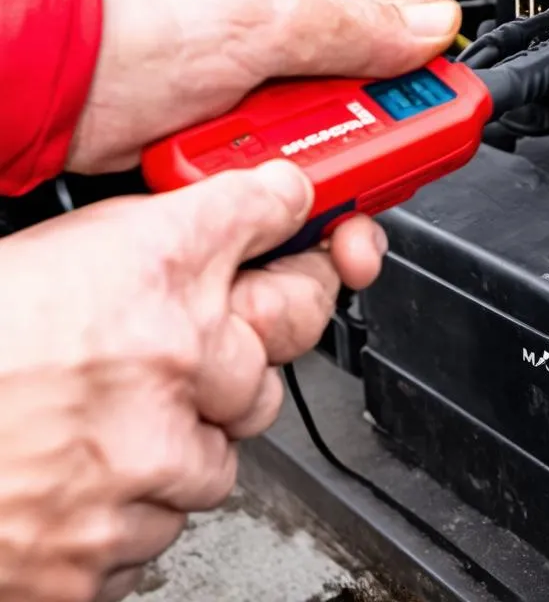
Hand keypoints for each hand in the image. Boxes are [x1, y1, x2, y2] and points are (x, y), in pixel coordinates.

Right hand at [0, 159, 362, 601]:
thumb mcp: (42, 255)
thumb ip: (132, 247)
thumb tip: (195, 237)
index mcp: (143, 260)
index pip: (267, 204)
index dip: (293, 208)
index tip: (302, 212)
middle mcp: (167, 349)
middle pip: (286, 330)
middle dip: (248, 346)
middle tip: (190, 356)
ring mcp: (146, 454)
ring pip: (227, 450)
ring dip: (182, 443)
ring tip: (98, 433)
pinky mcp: (107, 549)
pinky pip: (166, 529)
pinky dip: (131, 514)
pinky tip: (69, 489)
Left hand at [66, 0, 457, 288]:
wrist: (63, 86)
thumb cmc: (147, 28)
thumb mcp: (267, 20)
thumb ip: (356, 28)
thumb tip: (434, 25)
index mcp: (318, 11)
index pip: (402, 37)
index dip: (433, 76)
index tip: (453, 112)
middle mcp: (302, 61)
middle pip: (379, 113)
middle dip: (384, 152)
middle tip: (382, 175)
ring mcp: (273, 114)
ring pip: (338, 160)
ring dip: (336, 186)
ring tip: (321, 194)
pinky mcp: (244, 159)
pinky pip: (291, 190)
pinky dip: (291, 204)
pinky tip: (284, 204)